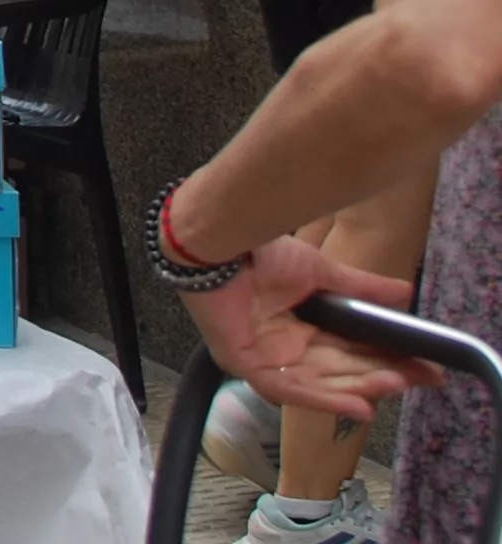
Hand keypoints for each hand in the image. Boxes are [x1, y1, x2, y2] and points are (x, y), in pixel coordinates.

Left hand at [181, 238, 438, 415]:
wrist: (219, 241)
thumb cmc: (262, 251)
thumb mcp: (321, 272)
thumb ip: (361, 287)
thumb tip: (405, 292)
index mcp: (301, 325)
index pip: (350, 351)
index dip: (387, 360)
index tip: (425, 367)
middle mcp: (284, 345)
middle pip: (339, 371)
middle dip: (381, 377)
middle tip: (422, 379)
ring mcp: (263, 357)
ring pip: (319, 384)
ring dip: (360, 387)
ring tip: (396, 385)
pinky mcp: (244, 363)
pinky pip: (288, 389)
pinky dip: (323, 398)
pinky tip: (359, 404)